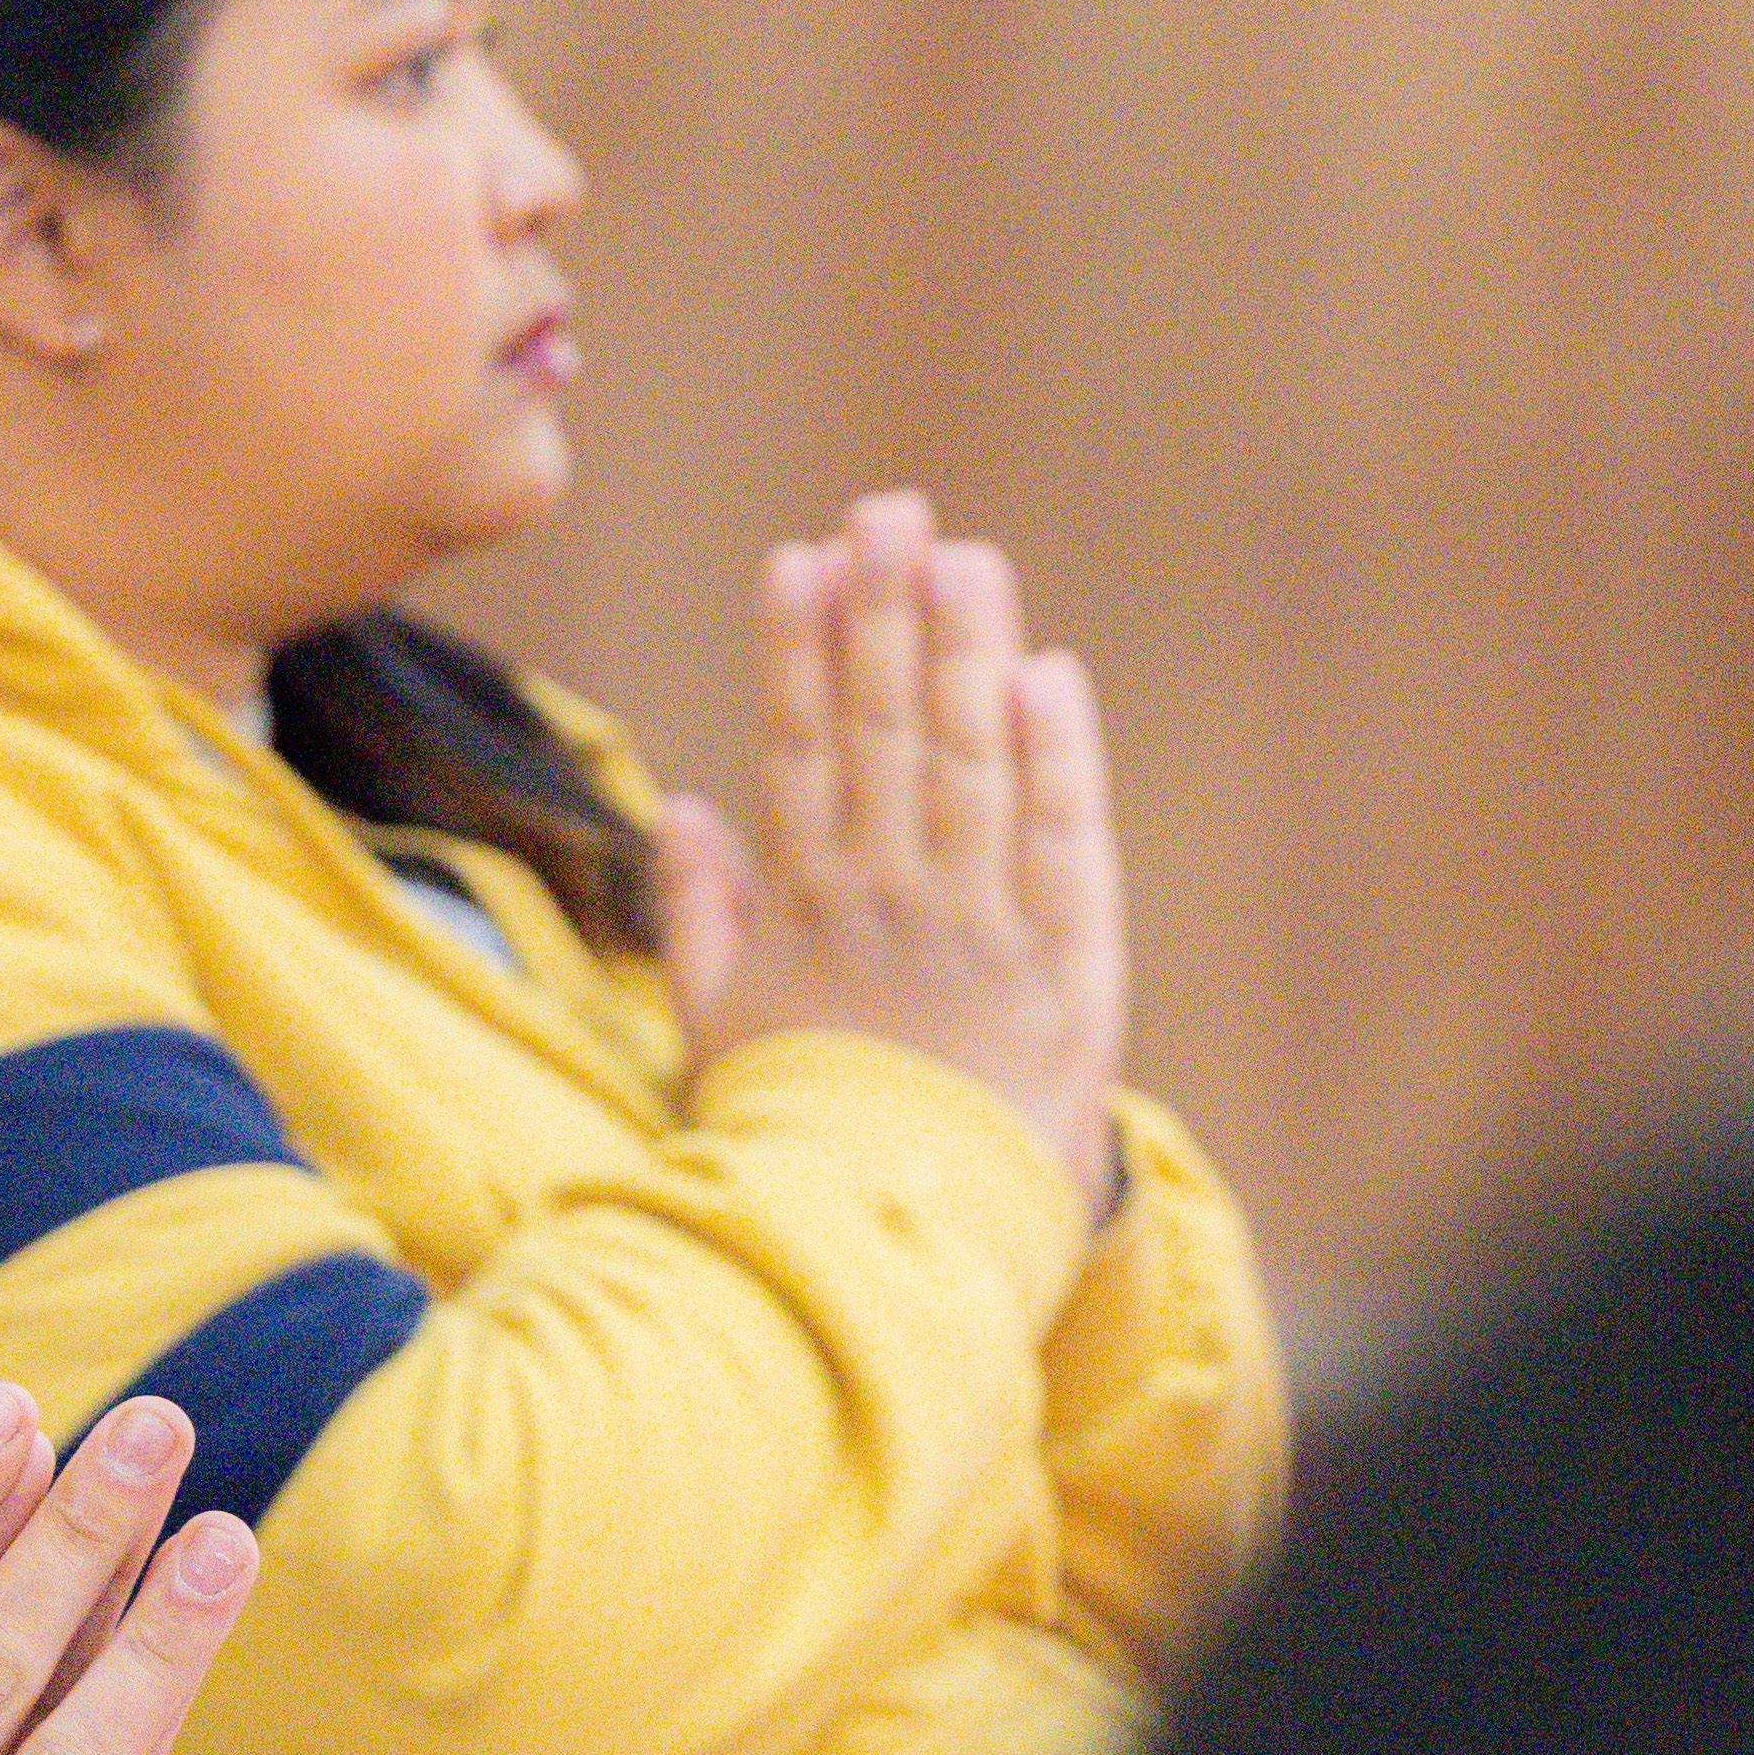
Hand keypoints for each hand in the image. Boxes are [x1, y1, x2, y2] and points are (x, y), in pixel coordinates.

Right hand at [662, 489, 1129, 1209]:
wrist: (898, 1243)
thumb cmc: (797, 1135)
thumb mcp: (715, 1029)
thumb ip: (699, 913)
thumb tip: (686, 805)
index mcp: (803, 908)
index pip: (802, 748)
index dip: (802, 649)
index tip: (801, 559)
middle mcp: (888, 900)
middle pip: (887, 730)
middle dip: (886, 613)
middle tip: (889, 512)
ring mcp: (978, 927)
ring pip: (970, 761)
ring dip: (965, 650)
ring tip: (960, 555)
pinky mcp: (1066, 965)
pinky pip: (1063, 841)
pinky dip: (1058, 757)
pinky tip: (1045, 674)